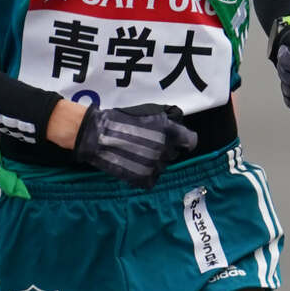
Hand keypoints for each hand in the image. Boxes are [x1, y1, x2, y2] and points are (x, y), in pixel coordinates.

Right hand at [72, 102, 197, 185]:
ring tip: (136, 153)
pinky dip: (145, 174)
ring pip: (162, 166)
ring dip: (154, 161)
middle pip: (173, 153)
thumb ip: (168, 119)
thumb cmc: (122, 119)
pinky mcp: (144, 179)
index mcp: (170, 132)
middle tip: (147, 144)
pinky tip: (134, 165)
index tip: (178, 141)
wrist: (98, 135)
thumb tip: (179, 123)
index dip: (184, 141)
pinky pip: (152, 178)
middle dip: (165, 149)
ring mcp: (155, 166)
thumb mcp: (149, 111)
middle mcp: (166, 150)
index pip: (191, 141)